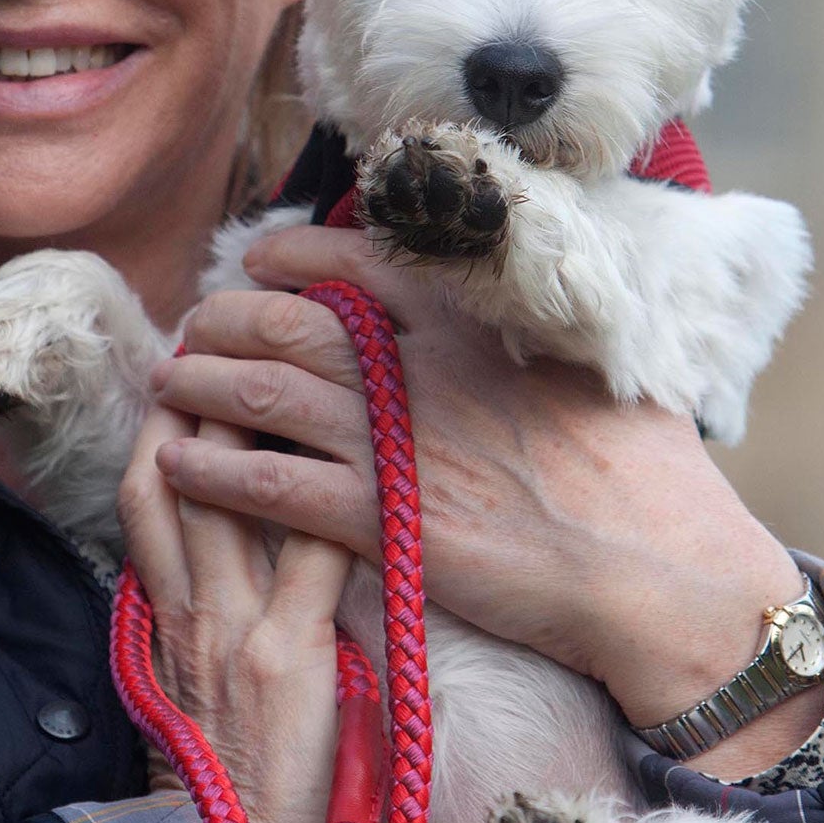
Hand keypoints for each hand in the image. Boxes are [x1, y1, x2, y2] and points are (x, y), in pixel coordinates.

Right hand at [118, 396, 353, 822]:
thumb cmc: (220, 760)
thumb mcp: (183, 673)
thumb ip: (192, 602)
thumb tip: (212, 534)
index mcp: (158, 607)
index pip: (145, 492)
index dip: (164, 423)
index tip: (187, 365)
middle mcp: (186, 604)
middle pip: (183, 473)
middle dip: (204, 394)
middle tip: (238, 332)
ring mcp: (234, 625)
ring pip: (237, 497)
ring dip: (263, 423)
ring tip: (296, 363)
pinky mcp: (287, 653)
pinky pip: (313, 559)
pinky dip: (337, 504)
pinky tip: (367, 458)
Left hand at [148, 223, 821, 776]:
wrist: (655, 567)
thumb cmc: (645, 471)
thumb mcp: (596, 360)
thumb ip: (537, 324)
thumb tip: (526, 297)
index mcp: (469, 319)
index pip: (356, 259)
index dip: (293, 254)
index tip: (260, 259)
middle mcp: (417, 366)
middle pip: (287, 320)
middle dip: (224, 316)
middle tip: (193, 322)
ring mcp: (392, 440)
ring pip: (262, 391)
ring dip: (201, 381)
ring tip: (168, 381)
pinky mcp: (379, 517)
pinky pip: (267, 482)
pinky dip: (213, 468)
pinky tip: (179, 461)